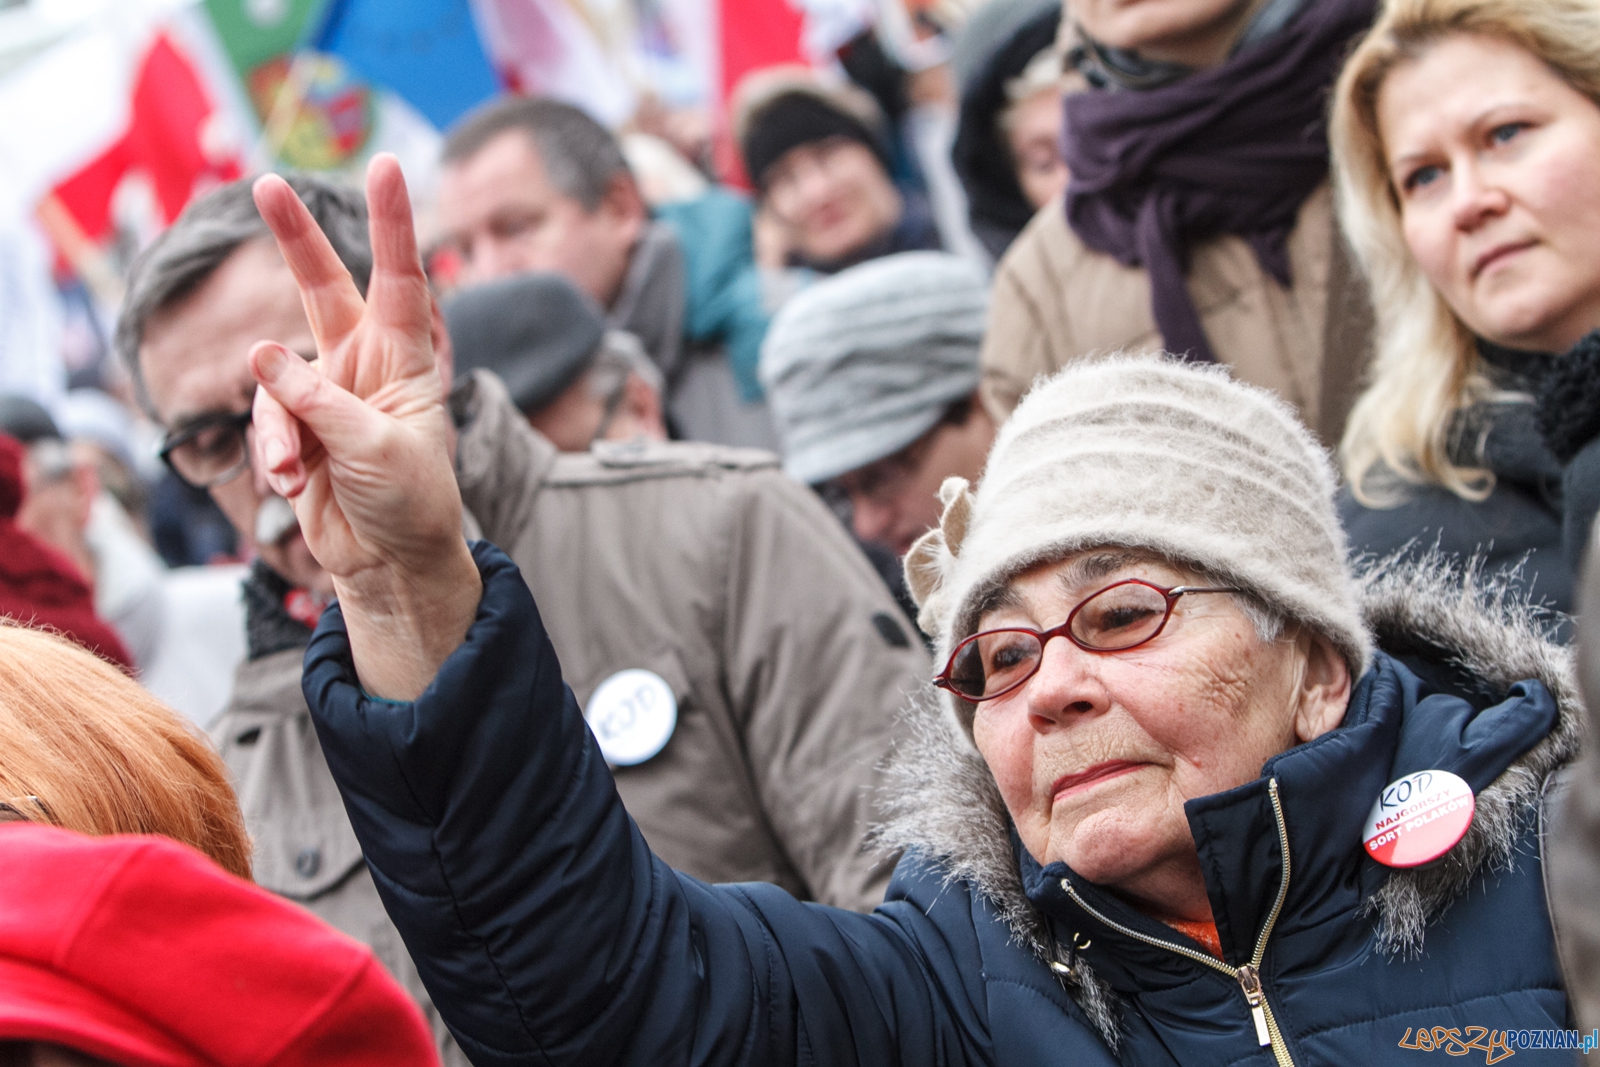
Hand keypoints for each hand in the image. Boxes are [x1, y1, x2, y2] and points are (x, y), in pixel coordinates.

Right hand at [249, 154, 479, 698]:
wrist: (391, 562)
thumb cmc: (411, 502)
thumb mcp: (379, 450)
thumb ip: (321, 403)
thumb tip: (259, 355)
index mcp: (405, 359)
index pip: (401, 278)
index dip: (393, 223)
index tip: (388, 166)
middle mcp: (363, 365)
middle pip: (322, 287)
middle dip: (295, 238)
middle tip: (265, 181)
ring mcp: (323, 395)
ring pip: (273, 379)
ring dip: (279, 427)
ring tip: (298, 471)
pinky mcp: (294, 428)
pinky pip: (263, 422)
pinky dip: (272, 451)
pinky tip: (291, 483)